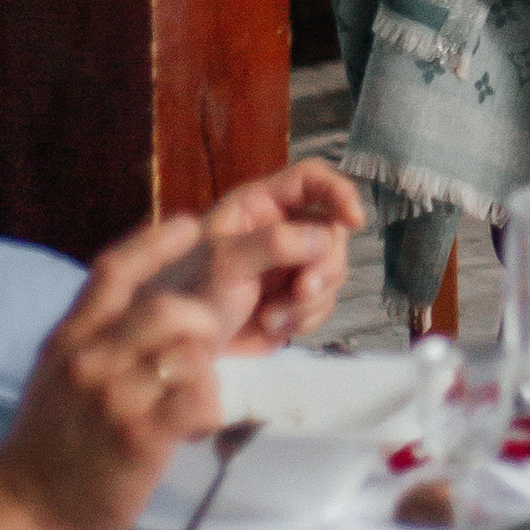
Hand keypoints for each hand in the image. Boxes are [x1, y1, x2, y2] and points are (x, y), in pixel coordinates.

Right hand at [0, 216, 244, 529]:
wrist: (19, 508)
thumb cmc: (48, 441)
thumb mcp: (57, 373)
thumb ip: (93, 337)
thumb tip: (142, 309)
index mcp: (71, 338)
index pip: (113, 271)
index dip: (155, 242)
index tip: (188, 226)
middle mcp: (90, 360)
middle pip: (164, 310)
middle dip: (202, 318)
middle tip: (211, 340)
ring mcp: (113, 399)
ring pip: (187, 355)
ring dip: (206, 371)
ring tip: (197, 393)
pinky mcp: (136, 440)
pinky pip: (195, 402)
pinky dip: (208, 409)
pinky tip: (197, 427)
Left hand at [199, 158, 363, 349]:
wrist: (175, 349)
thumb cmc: (188, 292)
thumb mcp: (225, 261)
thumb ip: (274, 244)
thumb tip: (325, 238)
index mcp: (261, 205)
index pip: (312, 179)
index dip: (339, 191)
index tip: (354, 220)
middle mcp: (281, 230)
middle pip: (332, 231)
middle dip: (325, 265)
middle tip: (302, 290)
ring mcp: (290, 268)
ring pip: (333, 271)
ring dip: (311, 299)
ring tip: (273, 315)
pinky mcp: (294, 302)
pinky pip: (323, 304)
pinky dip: (306, 318)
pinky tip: (274, 325)